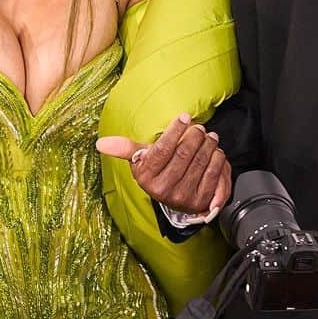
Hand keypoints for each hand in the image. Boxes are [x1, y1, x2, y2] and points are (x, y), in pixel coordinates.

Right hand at [97, 113, 230, 214]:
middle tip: (198, 128)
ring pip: (201, 161)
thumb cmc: (158, 171)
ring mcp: (183, 197)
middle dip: (194, 136)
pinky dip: (217, 157)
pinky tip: (215, 151)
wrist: (176, 198)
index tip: (184, 117)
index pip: (163, 150)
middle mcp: (164, 190)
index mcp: (147, 178)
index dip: (175, 131)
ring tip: (208, 137)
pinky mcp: (202, 200)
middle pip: (184, 154)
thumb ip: (124, 148)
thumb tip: (100, 143)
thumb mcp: (142, 159)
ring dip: (208, 144)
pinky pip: (214, 172)